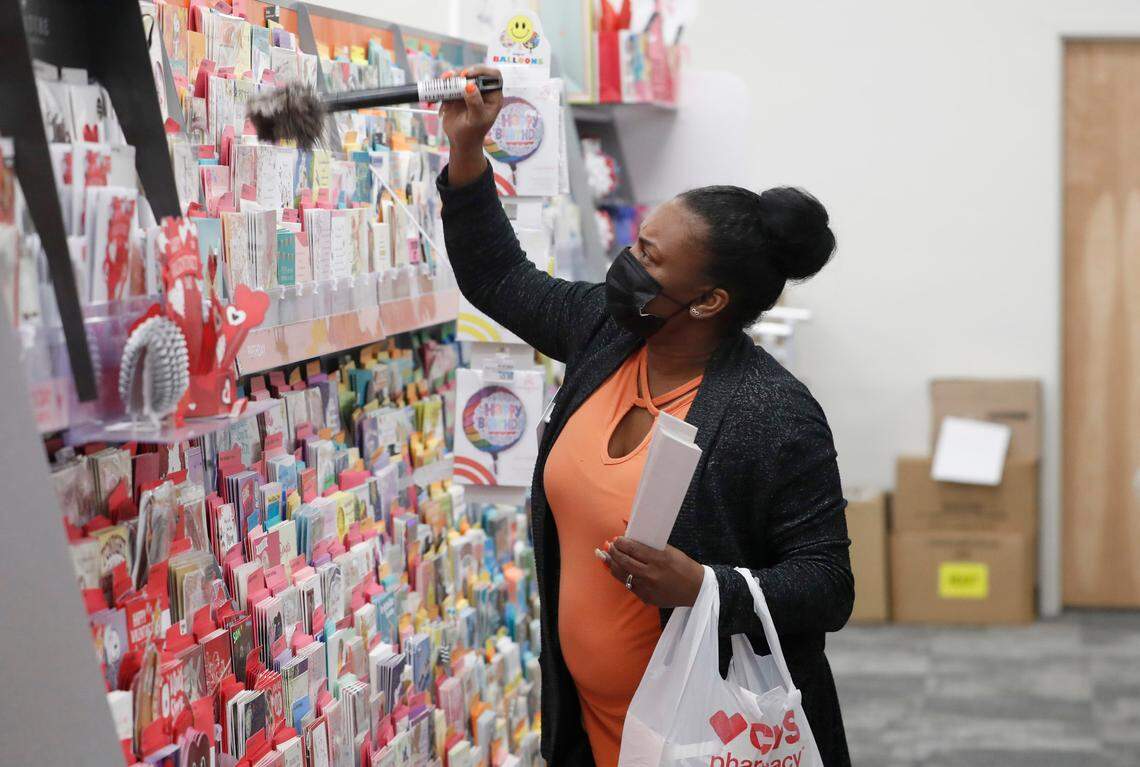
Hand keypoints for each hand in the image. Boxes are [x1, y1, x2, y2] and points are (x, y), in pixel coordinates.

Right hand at [439, 65, 503, 184]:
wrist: (460, 141)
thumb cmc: (472, 133)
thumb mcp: (476, 120)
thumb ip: (475, 103)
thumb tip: (471, 86)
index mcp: (493, 96)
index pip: (493, 76)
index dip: (481, 71)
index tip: (467, 75)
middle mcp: (482, 91)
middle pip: (474, 72)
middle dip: (461, 72)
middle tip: (452, 78)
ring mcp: (469, 91)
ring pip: (460, 76)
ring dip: (450, 77)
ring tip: (443, 82)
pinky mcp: (457, 93)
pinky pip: (450, 84)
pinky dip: (443, 86)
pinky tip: (438, 93)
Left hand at [597, 537, 704, 606]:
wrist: (696, 589)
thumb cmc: (683, 566)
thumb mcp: (669, 550)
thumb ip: (648, 543)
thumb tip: (628, 531)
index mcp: (659, 559)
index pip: (633, 549)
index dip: (621, 543)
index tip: (617, 539)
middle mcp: (652, 574)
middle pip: (624, 562)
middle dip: (613, 553)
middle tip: (610, 546)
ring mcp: (648, 588)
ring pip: (622, 575)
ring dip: (613, 564)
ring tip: (608, 557)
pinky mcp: (646, 598)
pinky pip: (629, 585)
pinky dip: (623, 576)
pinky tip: (618, 569)